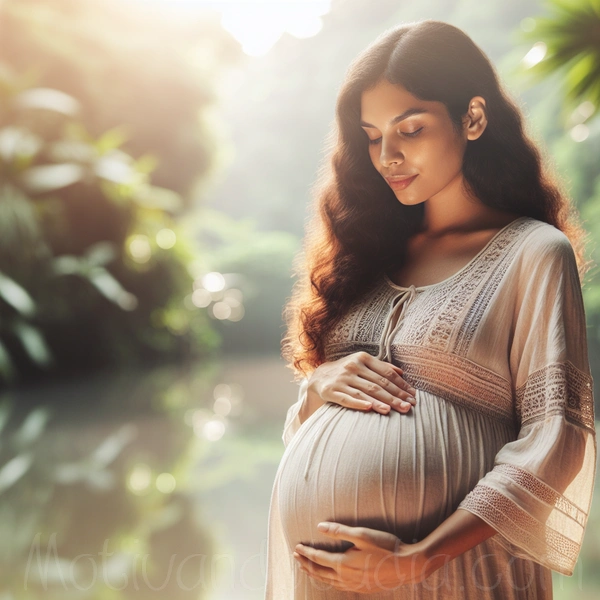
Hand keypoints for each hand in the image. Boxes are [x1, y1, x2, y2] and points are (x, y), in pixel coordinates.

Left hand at [293, 522, 436, 592]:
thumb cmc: (385, 546)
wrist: (407, 566)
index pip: (318, 558)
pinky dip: (329, 581)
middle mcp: (346, 577)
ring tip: (307, 568)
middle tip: (296, 557)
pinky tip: (330, 578)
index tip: (297, 546)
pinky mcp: (362, 588)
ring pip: (328, 582)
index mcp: (343, 564)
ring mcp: (354, 585)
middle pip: (319, 572)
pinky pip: (339, 587)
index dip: (306, 552)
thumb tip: (319, 527)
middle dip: (306, 564)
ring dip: (315, 574)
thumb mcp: (361, 534)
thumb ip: (339, 531)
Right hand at [309, 351, 416, 414]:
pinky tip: (369, 408)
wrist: (320, 376)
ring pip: (365, 392)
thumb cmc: (348, 371)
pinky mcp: (331, 391)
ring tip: (394, 410)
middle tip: (409, 407)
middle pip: (378, 384)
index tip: (413, 396)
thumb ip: (381, 367)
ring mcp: (341, 379)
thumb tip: (402, 373)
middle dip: (395, 396)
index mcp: (362, 358)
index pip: (386, 373)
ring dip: (381, 402)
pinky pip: (347, 398)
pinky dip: (358, 403)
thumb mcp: (362, 363)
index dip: (401, 385)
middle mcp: (352, 367)